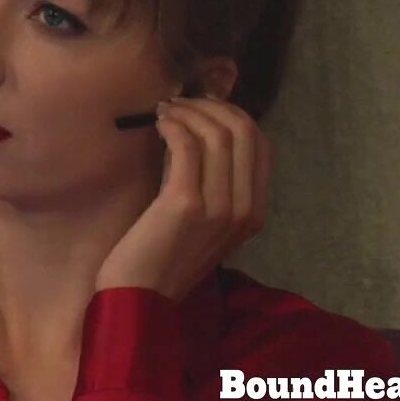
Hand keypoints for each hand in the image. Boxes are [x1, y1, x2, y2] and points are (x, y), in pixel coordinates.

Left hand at [94, 94, 272, 302]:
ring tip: (164, 112)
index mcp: (255, 213)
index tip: (202, 108)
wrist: (138, 297)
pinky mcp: (186, 204)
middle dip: (210, 106)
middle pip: (244, 131)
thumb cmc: (162, 254)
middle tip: (179, 103)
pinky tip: (158, 125)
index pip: (261, 144)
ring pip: (217, 133)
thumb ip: (213, 182)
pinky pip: (188, 145)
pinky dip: (173, 125)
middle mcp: (245, 210)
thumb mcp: (203, 219)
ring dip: (188, 112)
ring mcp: (219, 208)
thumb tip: (201, 128)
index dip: (232, 115)